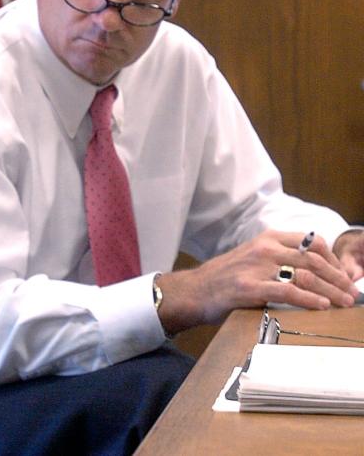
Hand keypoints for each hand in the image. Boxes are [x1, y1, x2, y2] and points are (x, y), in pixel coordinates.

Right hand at [155, 230, 358, 335]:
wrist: (195, 290)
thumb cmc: (227, 276)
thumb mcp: (254, 258)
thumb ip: (281, 259)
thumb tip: (317, 272)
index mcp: (268, 238)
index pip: (313, 242)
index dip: (334, 261)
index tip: (345, 277)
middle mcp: (265, 248)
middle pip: (314, 260)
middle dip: (338, 278)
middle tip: (352, 294)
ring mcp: (257, 267)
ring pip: (306, 275)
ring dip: (331, 290)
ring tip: (344, 302)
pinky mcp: (250, 287)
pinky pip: (288, 291)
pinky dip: (309, 299)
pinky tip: (321, 305)